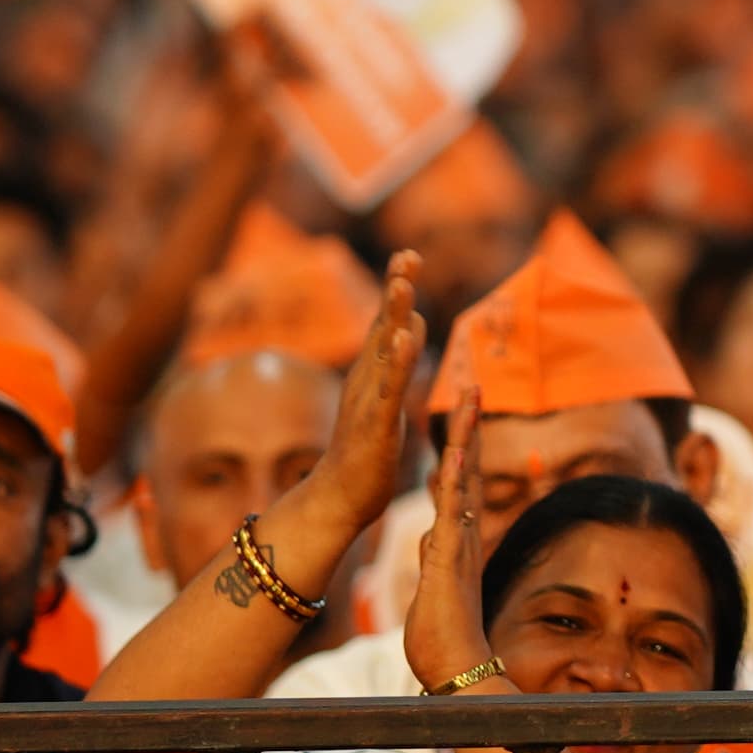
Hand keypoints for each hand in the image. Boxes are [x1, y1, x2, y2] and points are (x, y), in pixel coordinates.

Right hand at [305, 254, 427, 529]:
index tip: (408, 255)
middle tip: (408, 254)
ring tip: (403, 284)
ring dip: (393, 317)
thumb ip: (399, 361)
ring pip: (383, 351)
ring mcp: (369, 400)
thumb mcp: (388, 397)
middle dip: (396, 289)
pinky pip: (389, 389)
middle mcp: (366, 379)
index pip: (386, 322)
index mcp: (372, 374)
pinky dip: (398, 363)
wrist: (339, 497)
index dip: (397, 289)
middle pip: (383, 326)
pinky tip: (405, 339)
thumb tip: (413, 323)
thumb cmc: (367, 450)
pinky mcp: (376, 424)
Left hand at [402, 384, 493, 693]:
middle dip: (471, 426)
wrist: (455, 668)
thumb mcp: (432, 585)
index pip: (460, 480)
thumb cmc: (441, 635)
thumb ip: (434, 557)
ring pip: (463, 480)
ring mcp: (458, 542)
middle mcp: (462, 533)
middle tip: (475, 386)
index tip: (465, 410)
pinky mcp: (449, 557)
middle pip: (468, 468)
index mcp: (456, 538)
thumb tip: (429, 537)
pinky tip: (455, 453)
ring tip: (471, 402)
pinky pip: (451, 512)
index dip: (463, 443)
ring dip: (467, 438)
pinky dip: (455, 481)